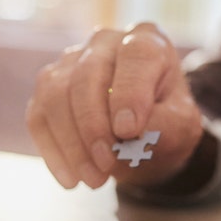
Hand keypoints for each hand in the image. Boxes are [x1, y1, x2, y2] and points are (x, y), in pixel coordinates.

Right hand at [26, 23, 203, 188]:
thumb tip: (125, 130)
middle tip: (106, 166)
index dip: (130, 92)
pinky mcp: (48, 87)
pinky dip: (52, 151)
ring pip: (55, 94)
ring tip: (93, 179)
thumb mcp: (181, 126)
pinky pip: (38, 116)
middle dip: (93, 126)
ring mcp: (71, 61)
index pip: (135, 56)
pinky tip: (70, 178)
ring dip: (71, 143)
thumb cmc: (167, 121)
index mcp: (146, 41)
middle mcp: (105, 42)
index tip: (128, 131)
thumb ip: (163, 123)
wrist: (147, 134)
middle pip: (87, 75)